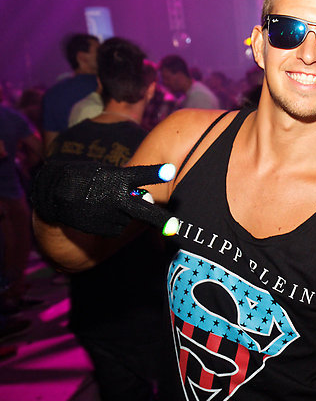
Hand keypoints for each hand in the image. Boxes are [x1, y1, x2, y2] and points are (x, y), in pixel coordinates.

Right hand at [31, 161, 179, 236]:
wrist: (55, 193)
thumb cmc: (86, 178)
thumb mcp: (105, 172)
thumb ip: (127, 183)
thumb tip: (145, 198)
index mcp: (117, 178)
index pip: (140, 174)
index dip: (155, 173)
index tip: (169, 171)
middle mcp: (116, 198)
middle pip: (145, 211)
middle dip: (161, 220)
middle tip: (175, 228)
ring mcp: (110, 216)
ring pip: (131, 218)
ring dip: (125, 213)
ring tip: (104, 202)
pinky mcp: (104, 229)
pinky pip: (119, 227)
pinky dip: (114, 222)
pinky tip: (99, 213)